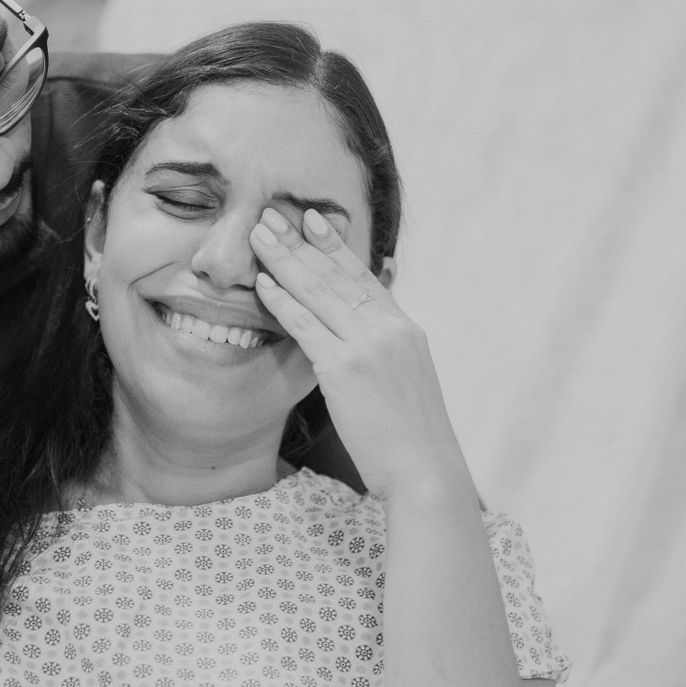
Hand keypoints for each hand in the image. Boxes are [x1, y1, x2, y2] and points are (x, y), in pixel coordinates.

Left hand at [249, 207, 471, 501]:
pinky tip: (261, 284)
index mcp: (406, 329)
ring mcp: (367, 345)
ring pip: (318, 291)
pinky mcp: (345, 368)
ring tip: (259, 234)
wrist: (426, 472)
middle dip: (300, 242)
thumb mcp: (409, 382)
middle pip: (336, 275)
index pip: (364, 276)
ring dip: (284, 259)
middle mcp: (389, 328)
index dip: (335, 246)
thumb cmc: (413, 439)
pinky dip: (281, 301)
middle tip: (271, 214)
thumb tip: (370, 341)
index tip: (313, 219)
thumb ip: (388, 352)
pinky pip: (306, 325)